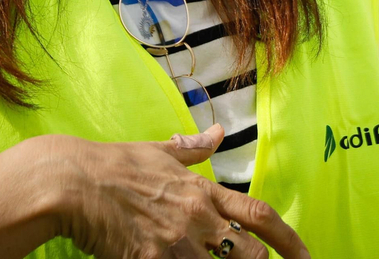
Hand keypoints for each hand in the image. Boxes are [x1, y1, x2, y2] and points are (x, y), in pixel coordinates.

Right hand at [40, 124, 309, 258]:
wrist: (72, 183)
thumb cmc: (114, 166)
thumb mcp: (159, 153)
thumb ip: (193, 149)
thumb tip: (218, 133)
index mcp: (203, 190)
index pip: (259, 214)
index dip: (289, 239)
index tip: (305, 255)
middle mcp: (197, 219)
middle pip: (251, 254)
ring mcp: (175, 244)